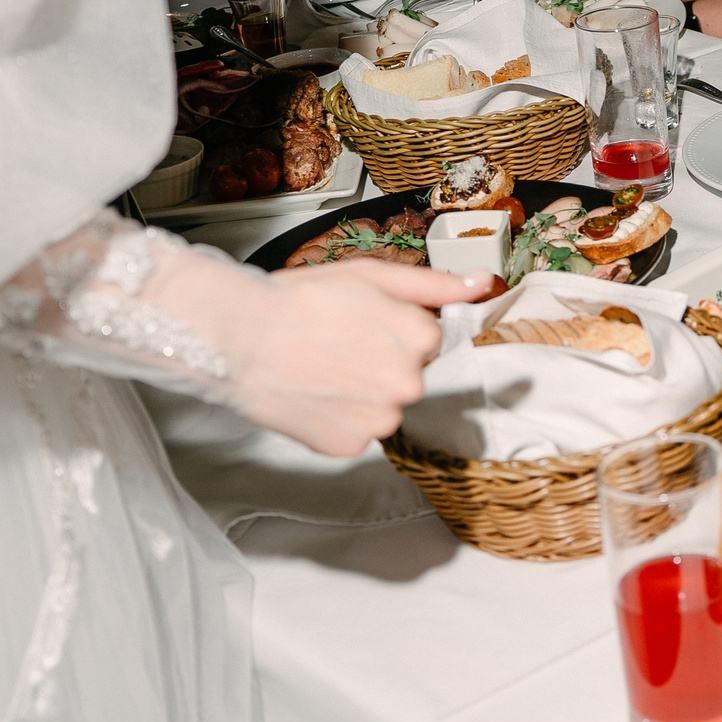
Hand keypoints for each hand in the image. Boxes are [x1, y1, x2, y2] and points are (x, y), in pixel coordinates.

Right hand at [222, 263, 490, 456]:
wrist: (238, 338)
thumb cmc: (300, 301)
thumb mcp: (372, 275)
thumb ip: (434, 284)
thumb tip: (483, 284)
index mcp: (421, 338)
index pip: (427, 338)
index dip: (392, 327)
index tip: (360, 321)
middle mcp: (409, 384)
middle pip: (409, 374)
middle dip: (383, 360)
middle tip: (338, 344)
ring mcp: (380, 420)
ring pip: (386, 405)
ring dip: (364, 392)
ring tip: (323, 369)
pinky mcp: (350, 446)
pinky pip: (358, 431)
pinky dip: (340, 418)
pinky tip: (316, 395)